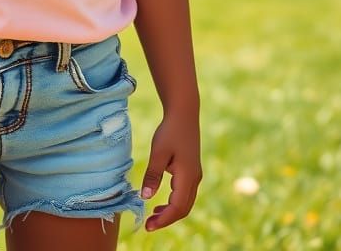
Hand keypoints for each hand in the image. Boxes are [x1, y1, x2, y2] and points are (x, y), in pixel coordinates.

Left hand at [139, 110, 201, 231]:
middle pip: (183, 209)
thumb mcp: (158, 153)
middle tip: (149, 224)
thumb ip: (152, 175)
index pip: (176, 207)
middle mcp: (194, 179)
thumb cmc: (170, 131)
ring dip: (171, 212)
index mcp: (187, 177)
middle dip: (167, 219)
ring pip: (185, 202)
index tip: (148, 225)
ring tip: (153, 216)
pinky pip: (185, 194)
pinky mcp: (192, 171)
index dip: (163, 219)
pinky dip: (174, 203)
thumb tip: (145, 197)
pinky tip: (161, 202)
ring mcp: (195, 175)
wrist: (184, 114)